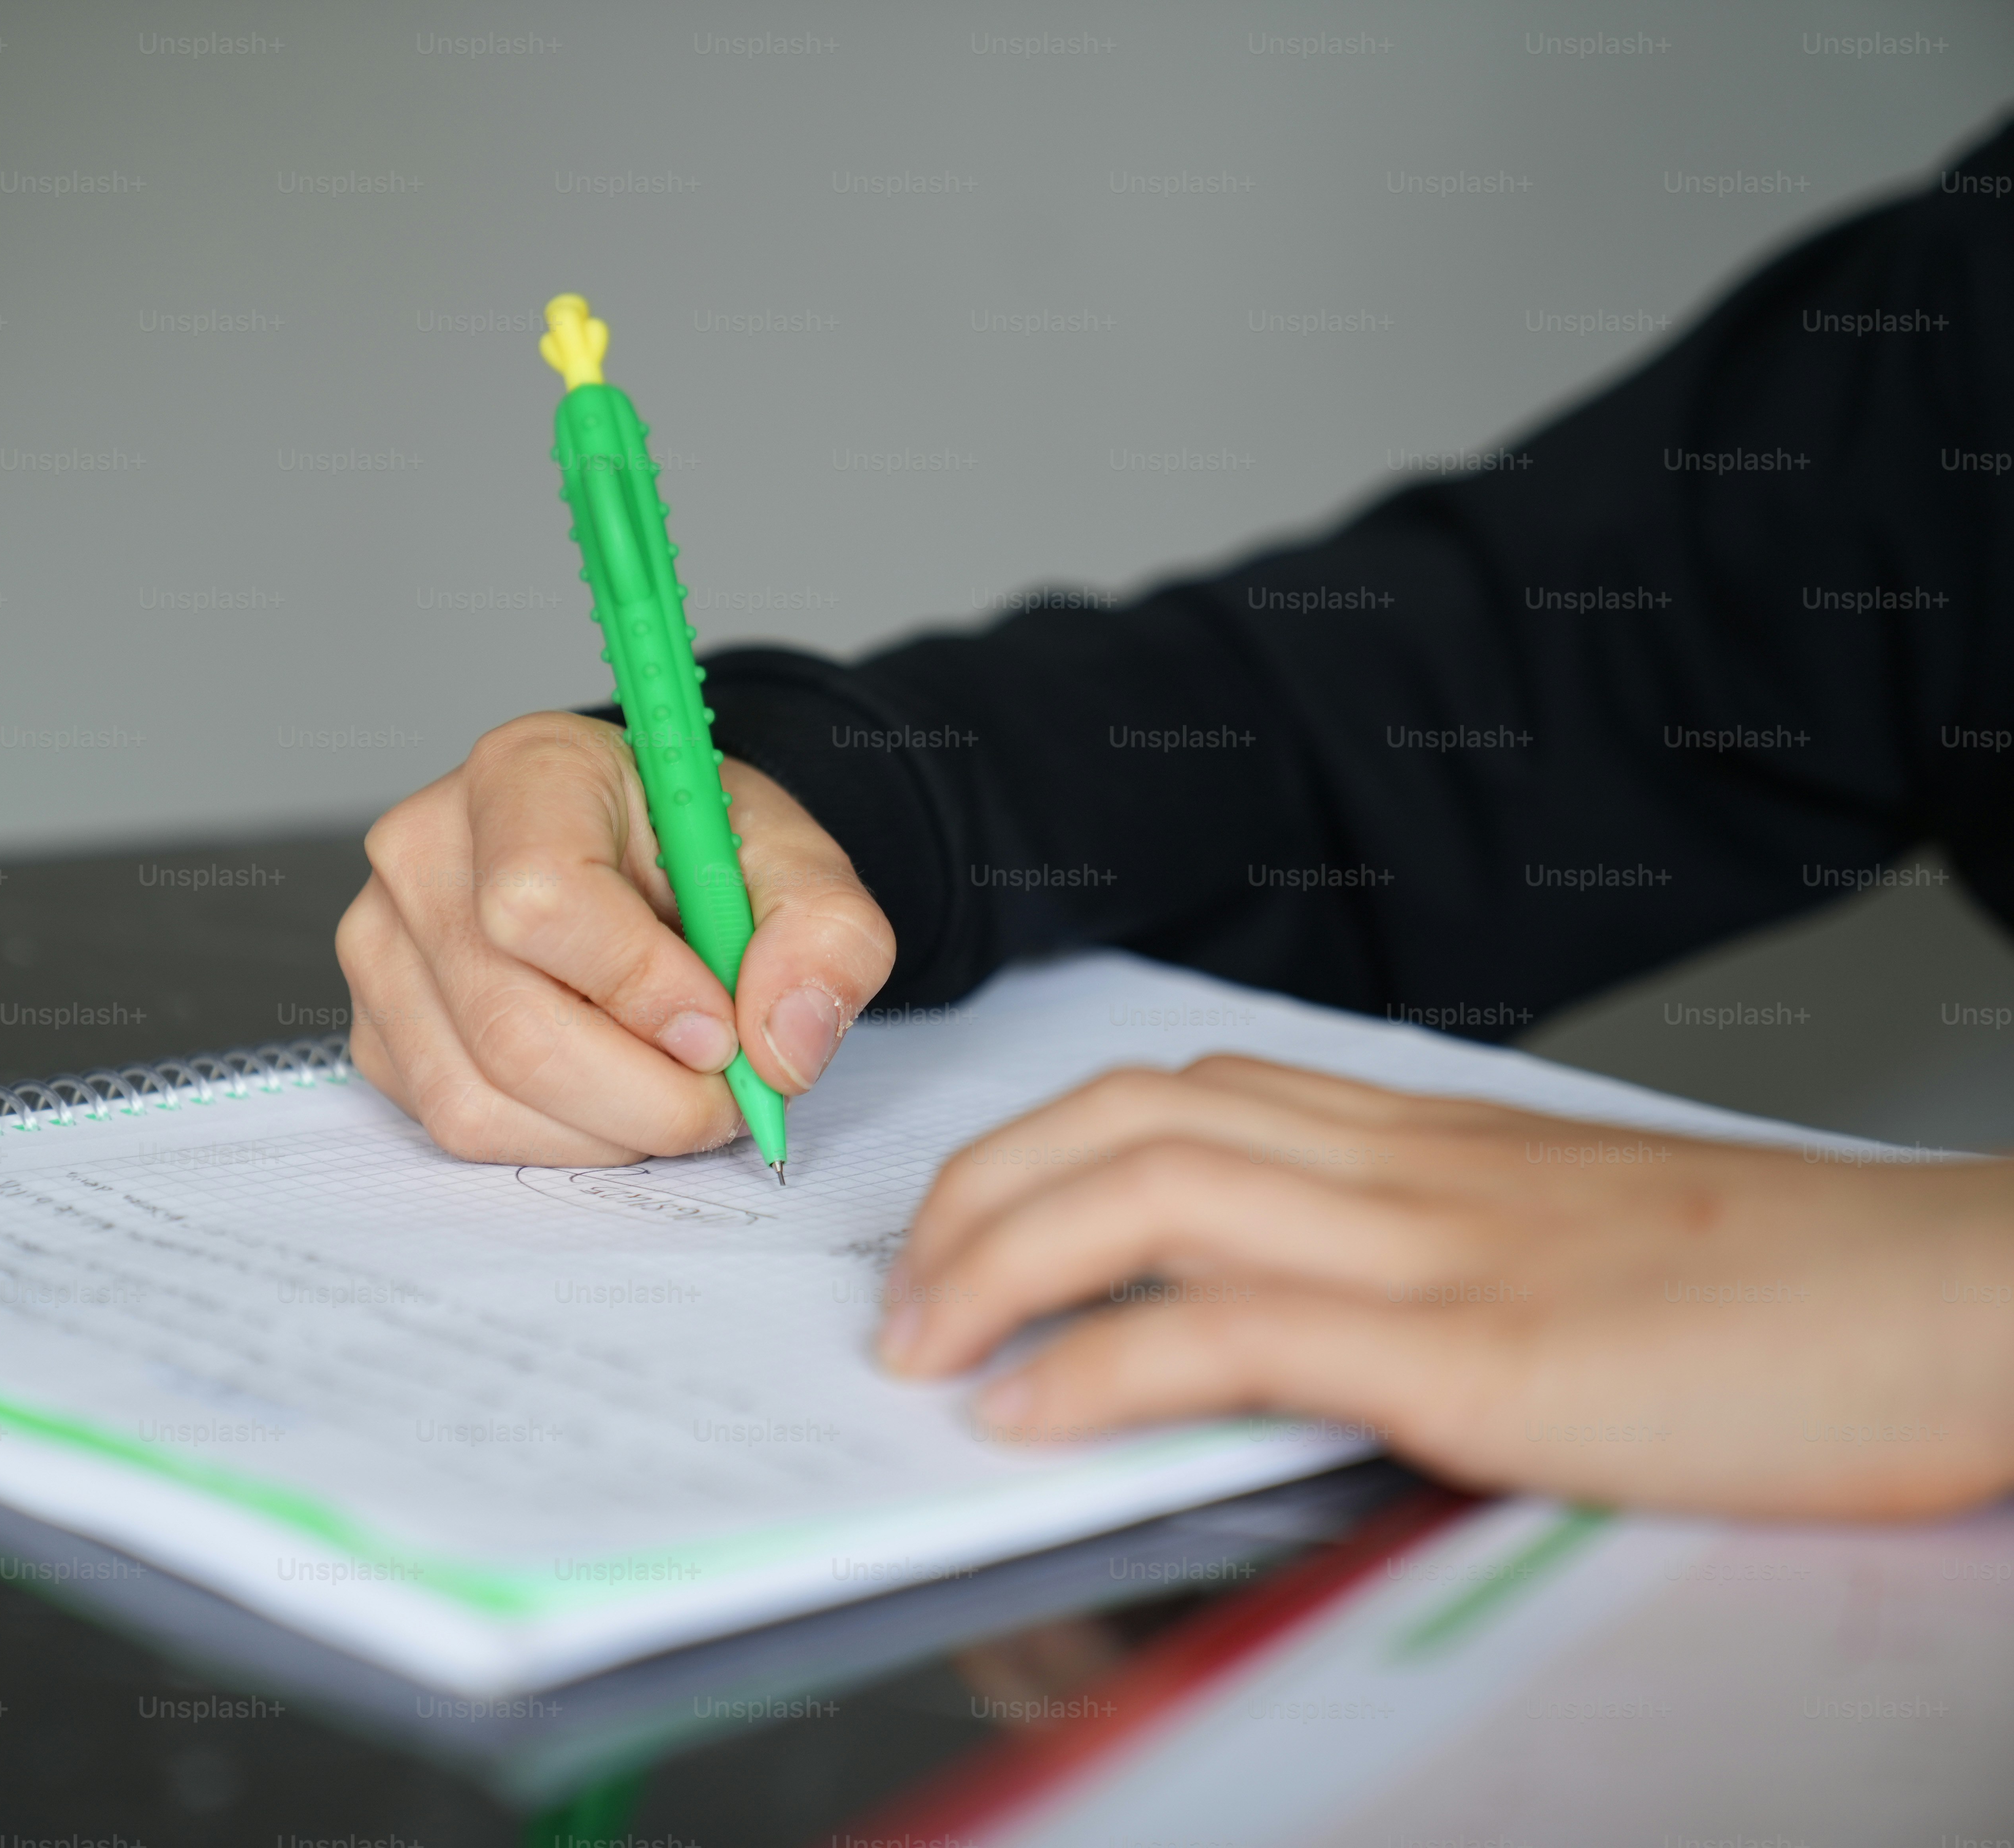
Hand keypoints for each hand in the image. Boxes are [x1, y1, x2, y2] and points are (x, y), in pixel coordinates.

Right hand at [336, 712, 896, 1164]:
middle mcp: (425, 849)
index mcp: (524, 772)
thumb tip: (783, 1048)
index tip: (722, 1028)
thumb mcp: (798, 869)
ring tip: (673, 1090)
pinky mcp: (377, 1026)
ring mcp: (383, 943)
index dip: (640, 988)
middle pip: (513, 1027)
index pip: (542, 898)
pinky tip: (610, 1095)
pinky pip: (459, 1125)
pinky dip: (559, 1139)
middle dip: (648, 1096)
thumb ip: (826, 939)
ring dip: (609, 1130)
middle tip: (726, 1096)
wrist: (641, 861)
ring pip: (483, 1096)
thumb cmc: (700, 854)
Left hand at [875, 1055, 2013, 1518]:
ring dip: (994, 1269)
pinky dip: (1102, 1365)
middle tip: (900, 1296)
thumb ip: (1432, 1251)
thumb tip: (1308, 1306)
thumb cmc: (1772, 1292)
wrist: (1956, 1294)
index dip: (1038, 1146)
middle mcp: (1405, 1165)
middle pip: (1119, 1120)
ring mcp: (1435, 1250)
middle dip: (975, 1198)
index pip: (1174, 1092)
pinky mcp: (1478, 1352)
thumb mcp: (1564, 1248)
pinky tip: (1026, 1416)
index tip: (968, 1223)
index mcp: (1422, 1138)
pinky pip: (1231, 1328)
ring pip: (1142, 1194)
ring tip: (920, 1347)